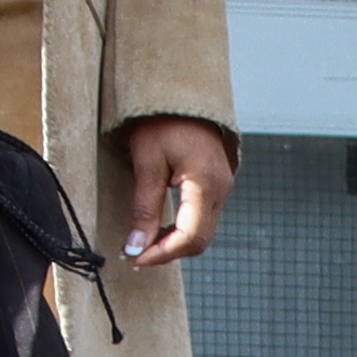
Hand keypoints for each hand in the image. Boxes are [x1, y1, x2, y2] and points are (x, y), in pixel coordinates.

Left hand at [111, 115, 235, 271]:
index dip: (162, 254)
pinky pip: (202, 220)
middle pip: (199, 241)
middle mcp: (220, 190)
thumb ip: (144, 207)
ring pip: (201, 233)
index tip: (135, 258)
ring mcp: (221, 189)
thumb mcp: (147, 161)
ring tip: (143, 244)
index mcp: (205, 183)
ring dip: (173, 244)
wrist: (181, 98)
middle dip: (167, 253)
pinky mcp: (216, 187)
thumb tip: (136, 245)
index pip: (189, 237)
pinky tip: (159, 229)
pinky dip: (181, 231)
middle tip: (135, 255)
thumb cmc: (163, 121)